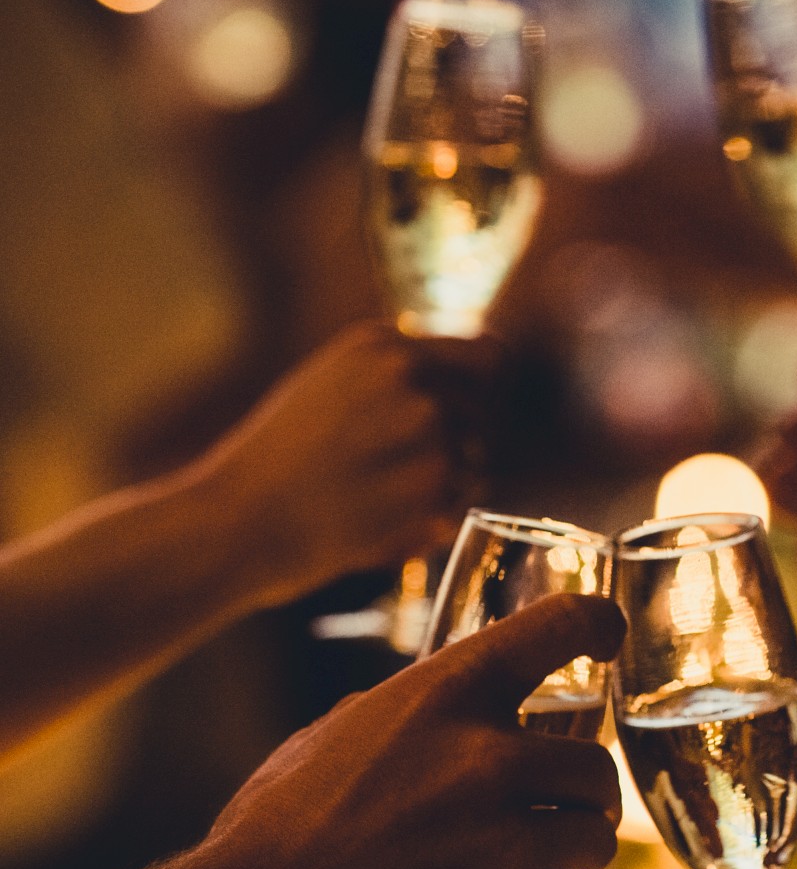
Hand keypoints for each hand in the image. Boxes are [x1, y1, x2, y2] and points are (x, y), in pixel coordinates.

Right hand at [194, 320, 502, 606]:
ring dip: (444, 485)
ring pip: (475, 464)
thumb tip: (479, 371)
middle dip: (459, 443)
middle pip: (485, 415)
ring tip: (376, 496)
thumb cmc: (276, 459)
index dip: (481, 389)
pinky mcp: (434, 493)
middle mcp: (415, 382)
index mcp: (387, 347)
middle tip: (393, 470)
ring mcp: (430, 438)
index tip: (461, 412)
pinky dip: (430, 522)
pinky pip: (459, 508)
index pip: (488, 355)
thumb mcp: (330, 382)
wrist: (236, 522)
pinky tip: (377, 521)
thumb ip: (397, 373)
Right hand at [196, 592, 624, 868]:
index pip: (557, 625)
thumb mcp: (337, 735)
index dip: (595, 623)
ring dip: (566, 850)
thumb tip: (448, 714)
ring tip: (513, 865)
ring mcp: (513, 840)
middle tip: (552, 809)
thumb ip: (410, 715)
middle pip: (597, 764)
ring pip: (596, 836)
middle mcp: (492, 759)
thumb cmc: (278, 831)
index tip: (606, 635)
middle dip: (579, 791)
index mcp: (447, 697)